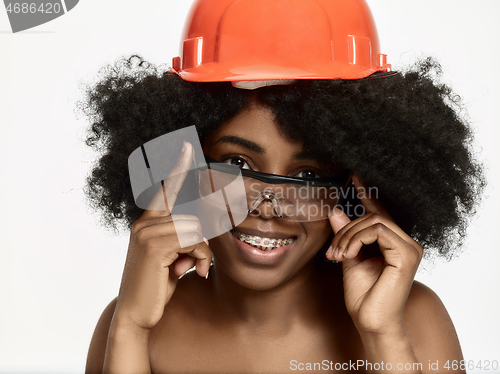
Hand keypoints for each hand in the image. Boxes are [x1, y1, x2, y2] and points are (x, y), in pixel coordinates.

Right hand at [113, 142, 211, 330]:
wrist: (136, 314)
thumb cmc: (157, 286)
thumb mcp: (173, 258)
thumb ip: (183, 240)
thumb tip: (202, 234)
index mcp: (149, 222)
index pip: (166, 190)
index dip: (179, 167)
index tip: (188, 146)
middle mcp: (145, 222)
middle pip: (193, 218)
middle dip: (200, 244)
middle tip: (192, 264)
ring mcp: (147, 232)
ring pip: (195, 230)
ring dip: (201, 254)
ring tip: (187, 270)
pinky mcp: (153, 244)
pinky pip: (193, 241)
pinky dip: (200, 259)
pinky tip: (188, 273)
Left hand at [326, 176, 422, 335]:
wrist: (370, 322)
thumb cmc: (363, 295)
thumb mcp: (349, 257)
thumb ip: (346, 234)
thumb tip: (335, 210)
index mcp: (394, 243)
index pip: (380, 212)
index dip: (366, 194)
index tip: (353, 176)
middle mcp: (406, 243)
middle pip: (372, 216)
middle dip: (346, 230)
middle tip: (332, 251)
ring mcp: (409, 248)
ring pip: (373, 221)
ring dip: (348, 236)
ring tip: (338, 255)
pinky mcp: (407, 255)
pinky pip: (377, 230)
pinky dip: (356, 239)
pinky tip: (348, 255)